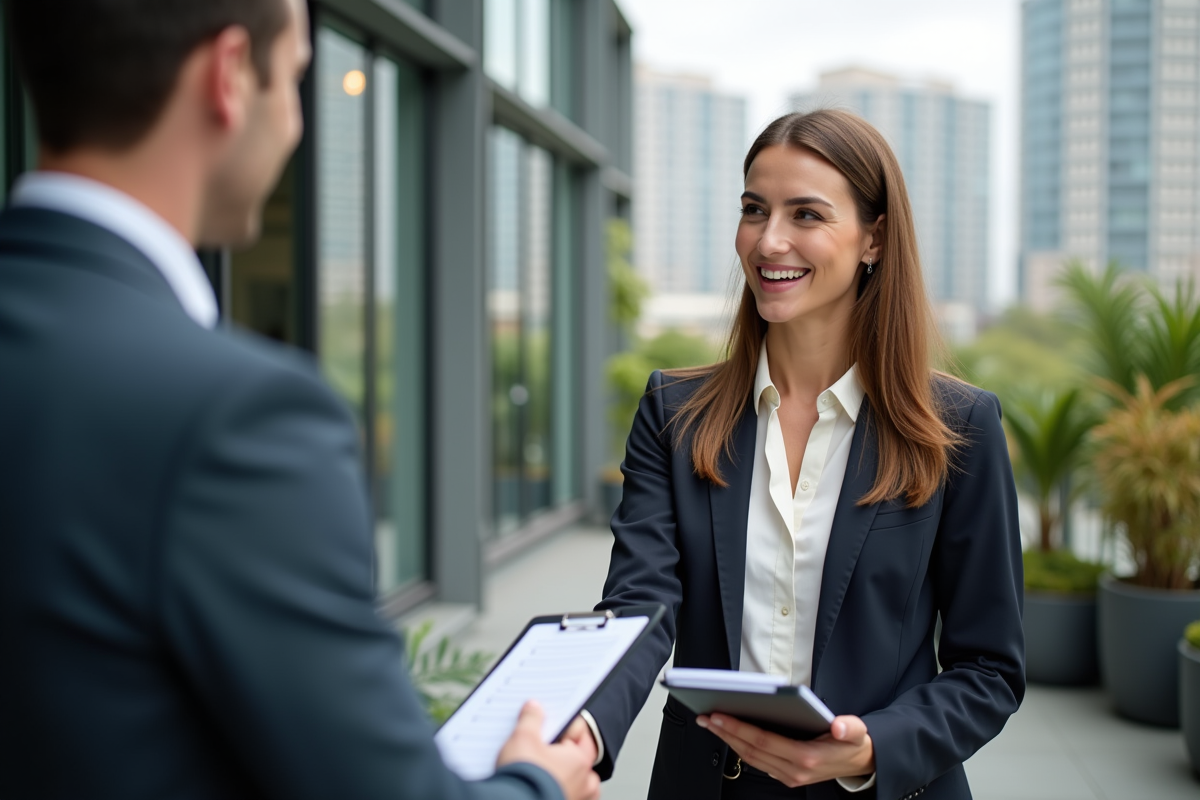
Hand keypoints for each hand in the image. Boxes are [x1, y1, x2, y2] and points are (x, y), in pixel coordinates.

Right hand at [496, 701, 600, 799]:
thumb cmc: (524, 780)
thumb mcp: (523, 738)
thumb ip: (532, 719)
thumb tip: (534, 707)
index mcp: (579, 760)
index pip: (581, 733)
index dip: (565, 725)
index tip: (551, 723)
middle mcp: (583, 783)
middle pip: (580, 759)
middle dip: (566, 751)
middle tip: (546, 745)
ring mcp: (575, 799)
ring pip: (578, 784)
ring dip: (565, 776)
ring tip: (544, 769)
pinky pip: (567, 797)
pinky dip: (560, 793)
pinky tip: (544, 789)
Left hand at [697, 713, 873, 788]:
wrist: (861, 763)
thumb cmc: (854, 743)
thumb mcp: (858, 732)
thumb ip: (850, 727)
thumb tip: (839, 725)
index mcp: (807, 758)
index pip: (764, 741)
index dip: (739, 728)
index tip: (719, 715)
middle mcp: (795, 771)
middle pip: (752, 751)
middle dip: (726, 733)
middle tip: (706, 717)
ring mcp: (790, 776)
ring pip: (752, 758)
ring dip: (729, 741)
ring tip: (712, 724)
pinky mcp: (787, 777)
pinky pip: (758, 762)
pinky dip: (741, 748)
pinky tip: (731, 735)